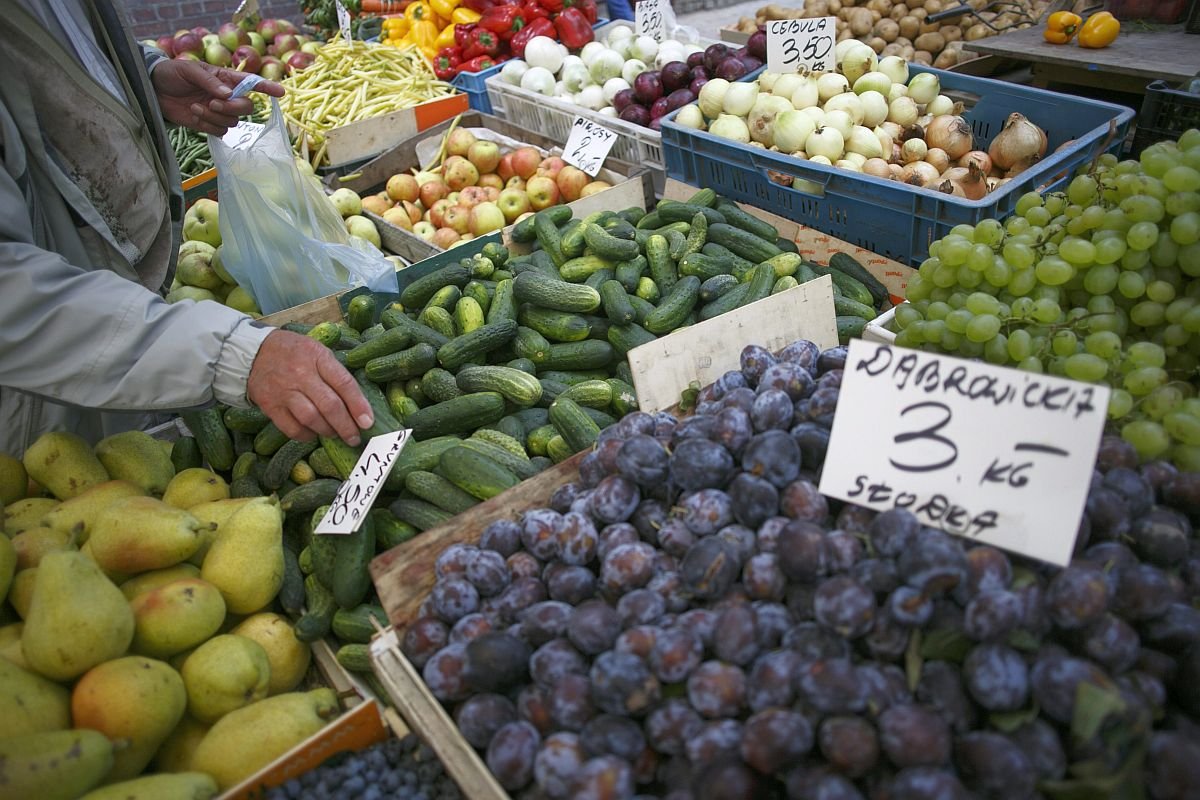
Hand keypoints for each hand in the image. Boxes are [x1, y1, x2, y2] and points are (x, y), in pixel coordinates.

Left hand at [152, 60, 283, 135]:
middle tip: (212, 102)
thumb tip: (229, 94)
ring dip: (214, 116)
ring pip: (232, 122)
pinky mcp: (209, 124)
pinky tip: (193, 115)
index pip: (251, 83)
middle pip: (246, 108)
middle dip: (232, 108)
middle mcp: (227, 96)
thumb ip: (210, 82)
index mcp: (225, 78)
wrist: (154, 90)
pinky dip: (207, 125)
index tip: (280, 92)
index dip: (267, 88)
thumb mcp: (189, 70)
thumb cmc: (172, 74)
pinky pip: (220, 131)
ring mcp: (219, 112)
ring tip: (195, 106)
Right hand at [247, 330, 373, 444]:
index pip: (344, 383)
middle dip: (346, 426)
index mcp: (318, 357)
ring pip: (311, 419)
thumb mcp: (318, 351)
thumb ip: (336, 373)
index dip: (358, 405)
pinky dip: (306, 435)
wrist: (253, 352)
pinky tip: (313, 434)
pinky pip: (292, 428)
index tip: (368, 422)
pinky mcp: (270, 405)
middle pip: (330, 405)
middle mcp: (301, 374)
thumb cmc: (294, 352)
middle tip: (354, 437)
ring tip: (335, 433)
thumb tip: (358, 404)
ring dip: (327, 431)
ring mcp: (284, 391)